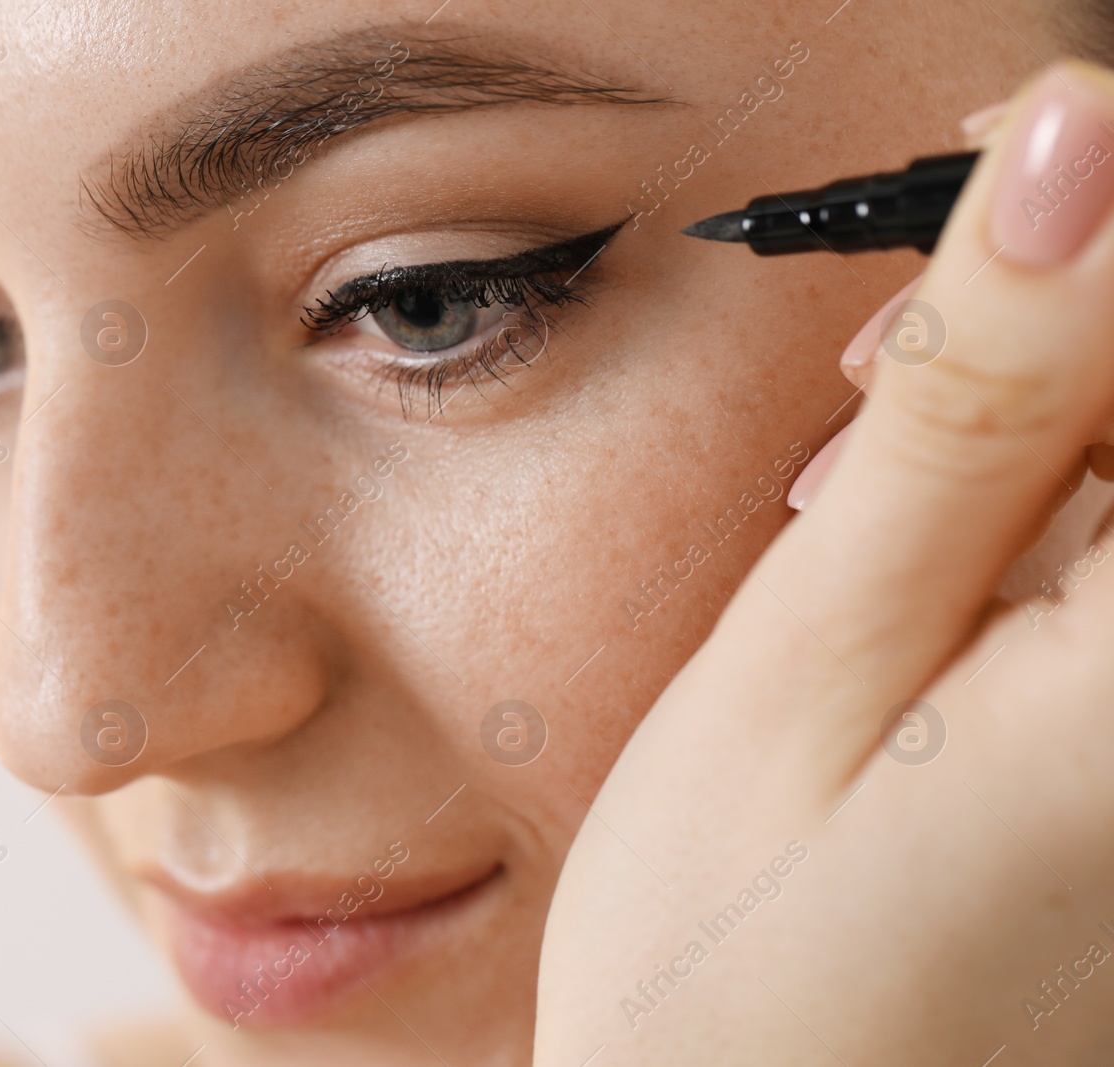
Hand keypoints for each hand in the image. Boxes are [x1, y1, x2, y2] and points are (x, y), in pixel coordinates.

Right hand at [535, 60, 1113, 1066]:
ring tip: (874, 510)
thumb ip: (968, 413)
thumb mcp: (811, 663)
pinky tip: (943, 590)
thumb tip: (1077, 140)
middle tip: (879, 365)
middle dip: (1069, 326)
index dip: (1102, 216)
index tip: (984, 186)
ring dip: (1047, 432)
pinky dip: (1056, 537)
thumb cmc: (735, 981)